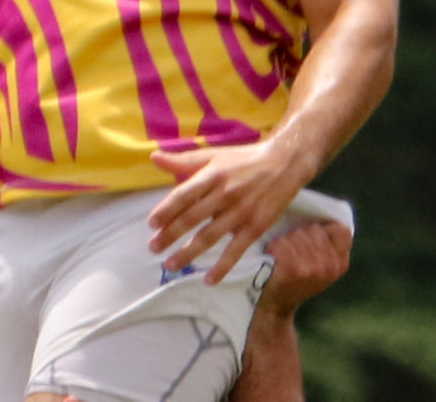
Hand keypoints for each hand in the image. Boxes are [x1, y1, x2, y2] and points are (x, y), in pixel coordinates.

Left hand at [147, 139, 314, 283]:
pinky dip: (223, 266)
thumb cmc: (242, 160)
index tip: (151, 224)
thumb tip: (153, 157)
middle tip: (153, 248)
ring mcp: (240, 213)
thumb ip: (182, 159)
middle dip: (170, 235)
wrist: (283, 165)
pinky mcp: (256, 227)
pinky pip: (236, 250)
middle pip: (192, 218)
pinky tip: (209, 279)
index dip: (166, 210)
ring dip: (188, 253)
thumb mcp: (212, 155)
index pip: (184, 195)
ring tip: (170, 265)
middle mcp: (224, 195)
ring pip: (210, 237)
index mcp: (211, 175)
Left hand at [258, 221, 351, 316]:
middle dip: (300, 234)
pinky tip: (273, 260)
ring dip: (286, 241)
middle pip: (314, 229)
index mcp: (340, 263)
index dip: (325, 228)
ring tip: (283, 257)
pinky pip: (282, 242)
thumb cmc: (293, 278)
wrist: (274, 306)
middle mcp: (330, 266)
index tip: (312, 237)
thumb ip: (325, 246)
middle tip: (292, 252)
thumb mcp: (318, 265)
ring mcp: (313, 268)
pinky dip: (274, 247)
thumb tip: (327, 214)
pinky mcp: (294, 268)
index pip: (341, 230)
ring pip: (298, 233)